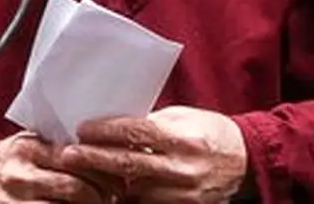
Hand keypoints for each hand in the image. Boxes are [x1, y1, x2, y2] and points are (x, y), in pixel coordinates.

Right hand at [0, 130, 116, 203]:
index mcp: (29, 148)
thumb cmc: (13, 158)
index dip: (102, 166)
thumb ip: (59, 143)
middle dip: (102, 193)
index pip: (75, 157)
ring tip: (102, 202)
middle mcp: (21, 174)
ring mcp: (17, 200)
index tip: (119, 172)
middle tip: (117, 193)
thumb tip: (103, 144)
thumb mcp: (32, 143)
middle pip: (75, 186)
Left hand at [58, 106, 248, 203]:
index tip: (82, 129)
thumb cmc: (210, 132)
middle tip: (67, 155)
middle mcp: (182, 167)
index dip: (106, 131)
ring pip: (133, 190)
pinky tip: (108, 192)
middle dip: (94, 159)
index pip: (136, 133)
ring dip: (105, 182)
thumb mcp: (183, 118)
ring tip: (79, 174)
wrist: (247, 161)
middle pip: (128, 164)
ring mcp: (183, 194)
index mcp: (182, 137)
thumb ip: (152, 123)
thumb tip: (114, 124)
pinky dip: (126, 198)